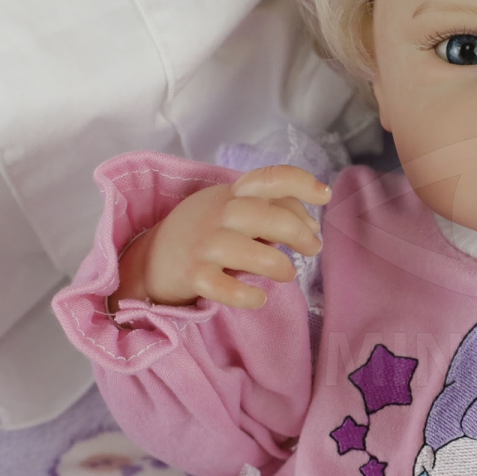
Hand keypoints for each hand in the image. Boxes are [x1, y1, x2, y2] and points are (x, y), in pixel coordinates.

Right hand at [111, 166, 330, 308]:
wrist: (152, 259)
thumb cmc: (207, 233)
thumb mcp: (236, 211)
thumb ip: (275, 211)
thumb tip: (312, 226)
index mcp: (233, 195)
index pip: (268, 178)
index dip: (300, 182)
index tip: (324, 195)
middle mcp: (218, 214)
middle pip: (263, 214)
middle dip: (296, 232)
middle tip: (313, 249)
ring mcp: (203, 245)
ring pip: (244, 250)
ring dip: (276, 264)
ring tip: (287, 273)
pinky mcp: (192, 275)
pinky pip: (221, 286)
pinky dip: (245, 295)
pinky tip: (259, 297)